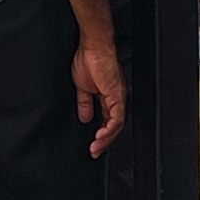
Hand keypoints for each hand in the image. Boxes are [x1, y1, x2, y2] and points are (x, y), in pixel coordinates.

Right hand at [71, 28, 125, 156]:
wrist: (92, 47)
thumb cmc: (88, 60)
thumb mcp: (82, 88)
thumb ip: (84, 103)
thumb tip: (84, 117)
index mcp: (108, 97)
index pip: (108, 121)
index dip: (101, 135)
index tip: (93, 145)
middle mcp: (115, 99)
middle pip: (114, 127)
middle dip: (104, 142)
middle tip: (94, 152)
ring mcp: (117, 98)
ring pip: (117, 125)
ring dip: (106, 139)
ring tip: (95, 147)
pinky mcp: (116, 95)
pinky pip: (117, 118)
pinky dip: (109, 130)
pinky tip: (100, 136)